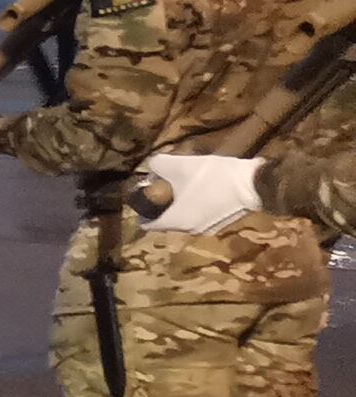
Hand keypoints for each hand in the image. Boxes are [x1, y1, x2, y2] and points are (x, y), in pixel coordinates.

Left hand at [141, 151, 264, 235]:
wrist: (255, 184)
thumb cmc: (213, 177)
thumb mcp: (179, 165)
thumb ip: (158, 166)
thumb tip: (151, 167)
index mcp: (177, 222)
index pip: (149, 224)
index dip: (142, 210)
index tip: (144, 195)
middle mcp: (191, 230)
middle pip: (167, 219)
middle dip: (163, 203)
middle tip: (164, 184)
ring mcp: (208, 228)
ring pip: (184, 217)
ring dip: (180, 203)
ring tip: (182, 183)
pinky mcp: (221, 223)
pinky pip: (199, 215)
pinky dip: (195, 205)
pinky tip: (200, 187)